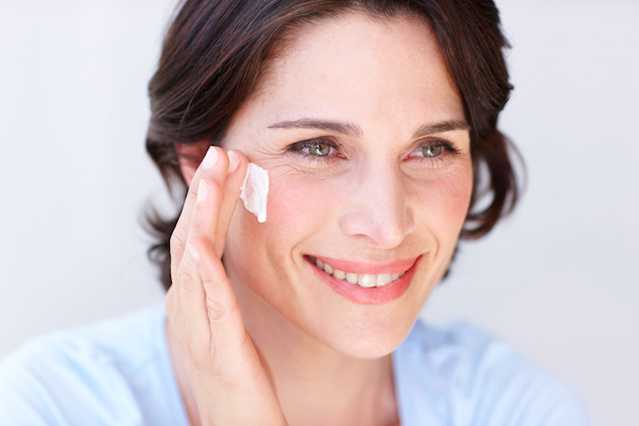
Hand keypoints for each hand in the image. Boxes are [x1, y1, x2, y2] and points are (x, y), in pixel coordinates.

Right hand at [165, 146, 286, 425]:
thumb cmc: (236, 385)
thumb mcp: (228, 330)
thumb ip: (224, 297)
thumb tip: (228, 267)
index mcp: (194, 303)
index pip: (197, 239)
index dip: (207, 201)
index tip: (223, 165)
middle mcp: (188, 310)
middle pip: (191, 238)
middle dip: (204, 193)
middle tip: (218, 151)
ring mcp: (198, 328)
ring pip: (193, 259)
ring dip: (201, 215)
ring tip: (213, 174)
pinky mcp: (217, 349)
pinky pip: (207, 302)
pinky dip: (202, 268)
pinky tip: (204, 241)